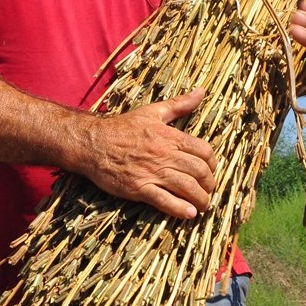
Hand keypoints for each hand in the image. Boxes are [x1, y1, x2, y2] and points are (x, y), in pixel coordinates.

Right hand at [81, 87, 215, 220]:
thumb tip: (201, 91)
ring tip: (202, 206)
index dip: (213, 164)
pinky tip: (189, 214)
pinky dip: (180, 209)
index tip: (210, 171)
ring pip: (187, 188)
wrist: (93, 143)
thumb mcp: (152, 111)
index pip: (204, 151)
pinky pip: (165, 201)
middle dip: (209, 184)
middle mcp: (164, 154)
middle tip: (208, 190)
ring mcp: (152, 172)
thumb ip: (179, 104)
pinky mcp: (139, 188)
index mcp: (170, 136)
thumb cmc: (122, 127)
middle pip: (199, 172)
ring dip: (200, 200)